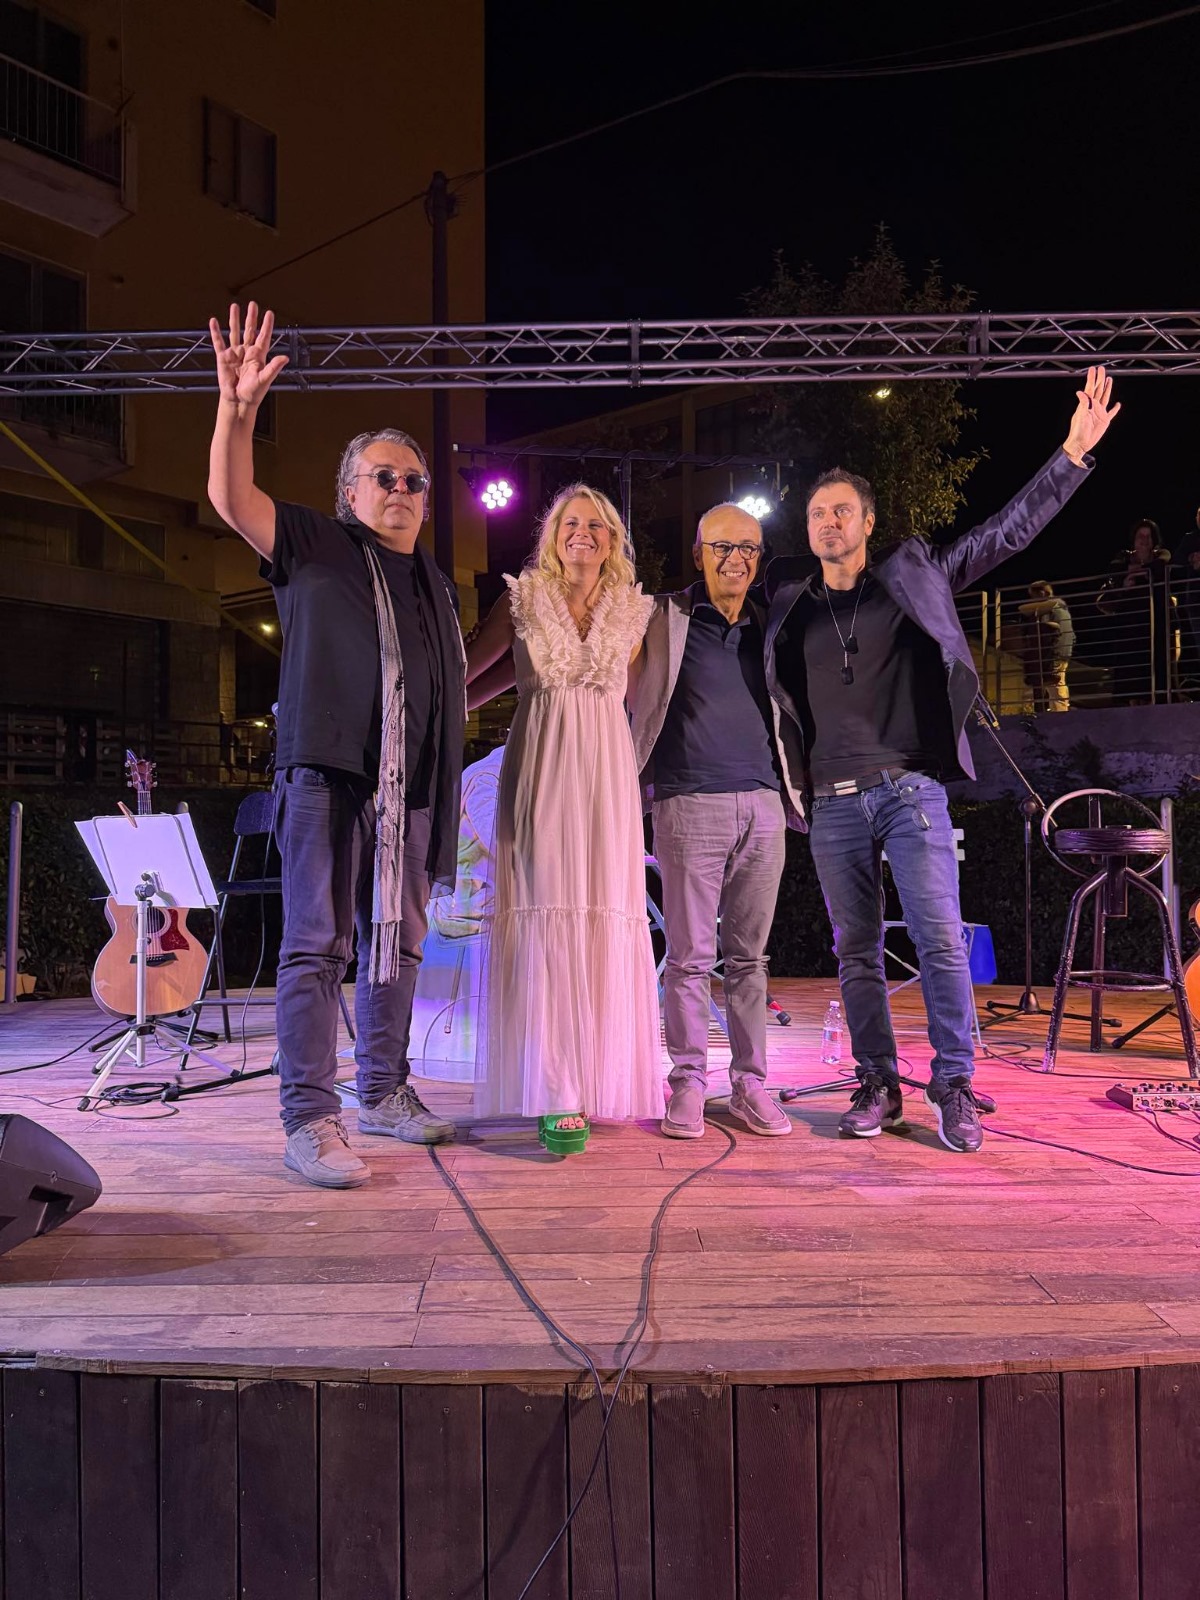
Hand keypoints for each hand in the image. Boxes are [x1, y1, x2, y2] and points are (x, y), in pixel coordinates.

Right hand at [209, 301, 287, 415]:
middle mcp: (247, 352)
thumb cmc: (253, 393)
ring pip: (234, 332)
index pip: (263, 337)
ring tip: (235, 306)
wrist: (238, 401)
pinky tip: (214, 321)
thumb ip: (274, 368)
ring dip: (234, 320)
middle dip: (251, 317)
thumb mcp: (265, 379)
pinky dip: (215, 332)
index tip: (269, 313)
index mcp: (258, 356)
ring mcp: (235, 353)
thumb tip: (285, 358)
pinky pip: (218, 342)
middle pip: (249, 330)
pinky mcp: (223, 358)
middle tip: (253, 304)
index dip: (266, 325)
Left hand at [1062, 365, 1119, 463]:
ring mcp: (1100, 413)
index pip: (1090, 388)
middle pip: (1099, 390)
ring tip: (1109, 379)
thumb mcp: (1080, 416)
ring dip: (1107, 388)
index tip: (1093, 369)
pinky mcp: (1104, 421)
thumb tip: (1080, 392)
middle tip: (1102, 369)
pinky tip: (1118, 404)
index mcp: (1087, 404)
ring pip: (1105, 397)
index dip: (1092, 378)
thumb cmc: (1078, 431)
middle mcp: (1094, 407)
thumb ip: (1083, 404)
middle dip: (1100, 379)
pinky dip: (1115, 409)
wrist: (1080, 444)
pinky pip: (1111, 413)